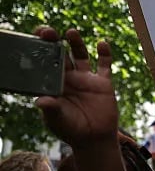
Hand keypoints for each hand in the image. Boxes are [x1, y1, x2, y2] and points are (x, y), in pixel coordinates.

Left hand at [34, 28, 117, 146]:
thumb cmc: (71, 130)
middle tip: (47, 31)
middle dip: (53, 41)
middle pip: (60, 54)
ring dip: (76, 42)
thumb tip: (40, 101)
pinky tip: (102, 44)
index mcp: (53, 84)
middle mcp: (68, 78)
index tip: (34, 40)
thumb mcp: (57, 120)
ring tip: (70, 32)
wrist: (94, 139)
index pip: (43, 63)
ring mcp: (86, 79)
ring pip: (80, 55)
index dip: (39, 50)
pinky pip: (105, 65)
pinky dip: (105, 53)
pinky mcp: (103, 82)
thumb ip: (51, 109)